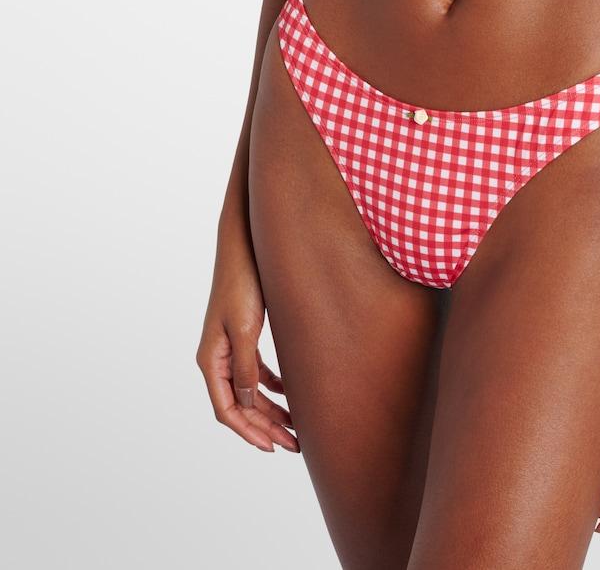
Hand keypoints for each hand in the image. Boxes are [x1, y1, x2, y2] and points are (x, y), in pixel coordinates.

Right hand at [196, 235, 298, 453]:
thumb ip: (245, 367)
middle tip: (293, 444)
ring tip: (294, 427)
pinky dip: (271, 385)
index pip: (227, 410)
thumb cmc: (243, 282)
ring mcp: (229, 347)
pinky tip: (289, 392)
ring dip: (270, 410)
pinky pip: (254, 371)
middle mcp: (216, 358)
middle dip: (264, 427)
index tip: (272, 447)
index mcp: (211, 360)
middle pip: (239, 405)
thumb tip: (247, 403)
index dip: (249, 432)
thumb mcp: (245, 328)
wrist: (244, 246)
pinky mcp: (242, 335)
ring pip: (248, 390)